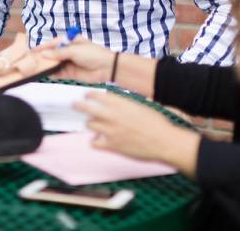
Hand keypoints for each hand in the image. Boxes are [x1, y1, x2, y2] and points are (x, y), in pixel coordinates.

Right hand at [37, 37, 115, 82]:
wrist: (107, 67)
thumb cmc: (93, 54)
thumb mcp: (74, 50)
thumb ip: (58, 53)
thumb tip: (44, 54)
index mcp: (69, 42)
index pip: (52, 44)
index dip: (42, 47)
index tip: (32, 51)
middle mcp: (67, 51)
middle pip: (51, 54)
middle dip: (42, 57)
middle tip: (30, 61)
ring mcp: (68, 63)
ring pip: (53, 64)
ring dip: (46, 66)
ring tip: (34, 68)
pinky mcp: (70, 73)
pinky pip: (58, 73)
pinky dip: (51, 73)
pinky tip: (43, 74)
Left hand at [76, 91, 199, 174]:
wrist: (164, 141)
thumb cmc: (156, 123)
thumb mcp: (140, 106)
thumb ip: (124, 104)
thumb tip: (113, 102)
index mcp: (120, 103)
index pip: (96, 95)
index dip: (89, 94)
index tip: (86, 95)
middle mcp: (112, 115)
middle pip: (86, 108)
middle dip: (78, 105)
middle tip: (75, 105)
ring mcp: (110, 131)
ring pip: (89, 124)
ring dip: (91, 123)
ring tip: (93, 124)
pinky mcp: (112, 145)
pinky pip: (94, 143)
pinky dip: (95, 141)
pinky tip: (98, 140)